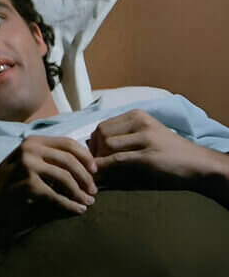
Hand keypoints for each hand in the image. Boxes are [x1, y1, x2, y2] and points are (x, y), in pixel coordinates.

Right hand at [0, 135, 96, 230]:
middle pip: (69, 160)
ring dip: (80, 192)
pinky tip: (78, 210)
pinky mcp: (28, 185)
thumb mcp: (27, 160)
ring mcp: (28, 166)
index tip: (95, 170)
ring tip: (88, 202)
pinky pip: (57, 196)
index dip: (85, 156)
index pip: (68, 143)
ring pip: (66, 178)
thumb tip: (84, 164)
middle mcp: (30, 149)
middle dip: (86, 176)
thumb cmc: (9, 181)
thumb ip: (49, 157)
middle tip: (94, 190)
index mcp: (32, 141)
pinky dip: (70, 205)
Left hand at [88, 109, 220, 190]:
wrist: (198, 164)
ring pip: (107, 144)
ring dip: (99, 160)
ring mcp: (145, 138)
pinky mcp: (148, 155)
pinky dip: (105, 167)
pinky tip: (101, 175)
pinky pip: (118, 159)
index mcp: (137, 115)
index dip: (95, 143)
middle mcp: (140, 122)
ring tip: (101, 171)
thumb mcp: (145, 135)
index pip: (103, 125)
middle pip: (102, 133)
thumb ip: (122, 136)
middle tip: (98, 165)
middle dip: (95, 151)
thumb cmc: (169, 152)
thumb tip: (91, 144)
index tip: (96, 156)